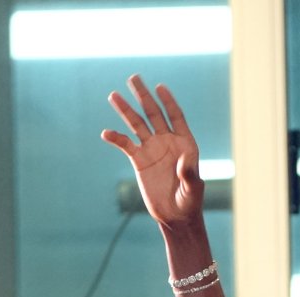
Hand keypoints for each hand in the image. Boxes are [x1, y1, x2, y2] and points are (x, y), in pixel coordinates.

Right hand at [102, 75, 204, 227]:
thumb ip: (190, 173)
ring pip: (137, 125)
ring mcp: (152, 149)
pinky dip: (116, 138)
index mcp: (184, 143)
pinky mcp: (139, 160)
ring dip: (126, 110)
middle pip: (154, 114)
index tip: (160, 86)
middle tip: (133, 77)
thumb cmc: (190, 201)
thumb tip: (184, 161)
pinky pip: (126, 145)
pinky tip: (106, 133)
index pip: (176, 116)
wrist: (176, 216)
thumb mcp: (193, 189)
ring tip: (113, 95)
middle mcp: (167, 142)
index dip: (168, 101)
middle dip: (144, 96)